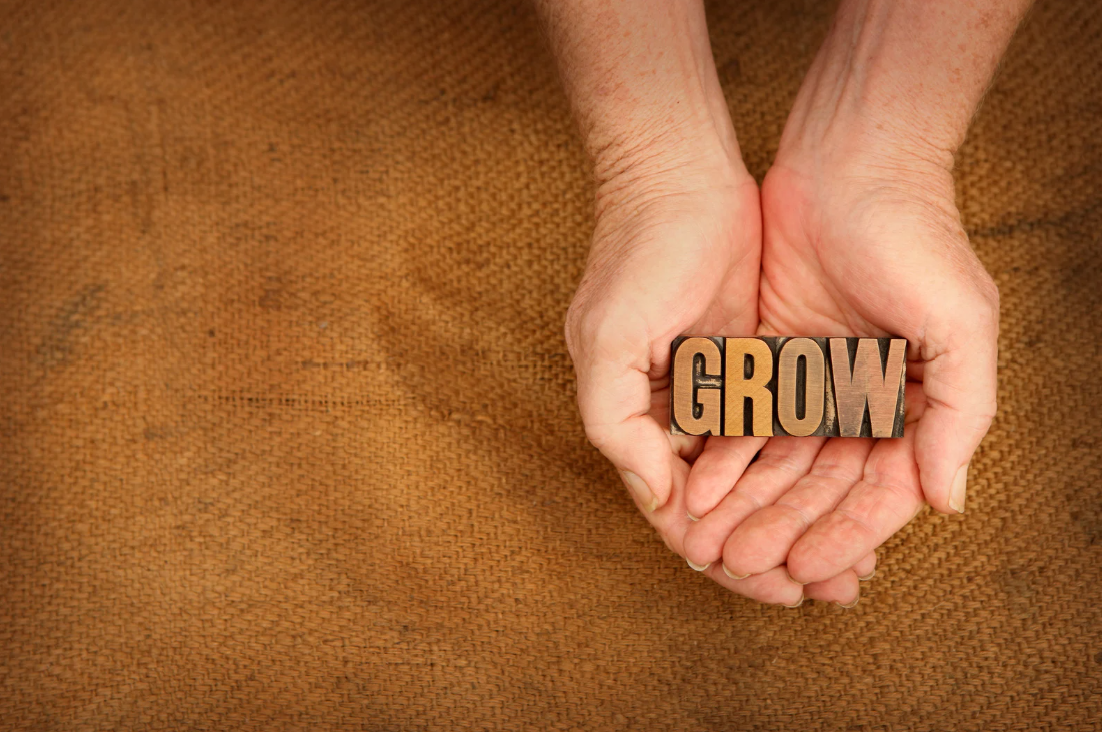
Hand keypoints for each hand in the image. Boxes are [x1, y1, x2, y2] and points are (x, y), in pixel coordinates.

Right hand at [566, 153, 811, 605]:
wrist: (680, 175)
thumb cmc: (638, 254)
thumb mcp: (608, 341)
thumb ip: (615, 425)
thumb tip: (658, 499)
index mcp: (634, 424)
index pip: (677, 513)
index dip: (724, 554)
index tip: (778, 587)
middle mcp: (674, 417)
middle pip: (724, 506)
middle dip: (772, 550)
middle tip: (831, 591)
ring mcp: (715, 392)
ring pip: (760, 477)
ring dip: (797, 518)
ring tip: (853, 562)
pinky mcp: (753, 364)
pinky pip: (784, 431)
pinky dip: (810, 469)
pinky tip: (850, 494)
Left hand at [684, 135, 998, 598]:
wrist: (850, 163)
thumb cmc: (915, 236)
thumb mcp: (959, 322)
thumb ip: (961, 414)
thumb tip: (947, 503)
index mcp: (920, 404)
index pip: (881, 491)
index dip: (846, 535)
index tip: (807, 572)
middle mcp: (867, 401)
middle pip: (822, 486)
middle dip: (784, 528)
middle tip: (744, 568)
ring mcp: (816, 382)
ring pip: (779, 461)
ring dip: (747, 504)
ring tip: (711, 543)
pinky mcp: (770, 358)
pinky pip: (744, 418)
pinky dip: (723, 454)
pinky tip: (696, 487)